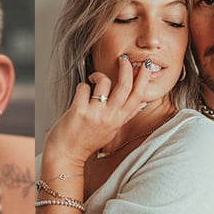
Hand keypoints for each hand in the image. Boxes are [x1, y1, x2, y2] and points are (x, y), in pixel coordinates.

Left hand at [41, 55, 150, 175]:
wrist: (66, 154)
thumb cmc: (87, 141)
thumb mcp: (112, 129)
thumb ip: (126, 115)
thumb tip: (142, 102)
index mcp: (119, 120)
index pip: (138, 96)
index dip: (144, 79)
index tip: (147, 66)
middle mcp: (110, 117)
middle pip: (125, 86)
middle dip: (126, 67)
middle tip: (123, 59)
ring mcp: (95, 114)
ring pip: (104, 82)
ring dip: (98, 75)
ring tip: (92, 80)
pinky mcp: (79, 111)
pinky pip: (84, 87)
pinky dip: (82, 86)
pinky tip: (80, 94)